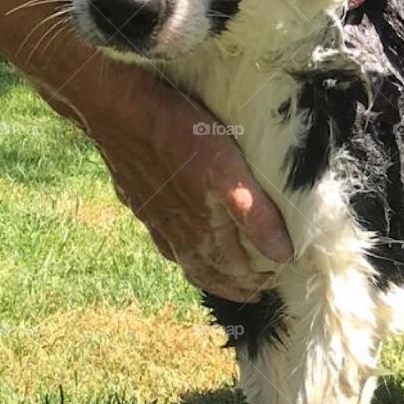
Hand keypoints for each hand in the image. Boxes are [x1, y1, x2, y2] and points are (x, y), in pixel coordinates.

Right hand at [70, 62, 292, 301]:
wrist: (121, 112)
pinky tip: (178, 243)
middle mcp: (177, 234)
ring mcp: (155, 219)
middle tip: (254, 292)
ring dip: (207, 274)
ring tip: (221, 280)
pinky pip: (163, 238)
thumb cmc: (181, 137)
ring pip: (184, 259)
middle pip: (209, 272)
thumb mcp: (231, 173)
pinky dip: (179, 251)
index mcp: (203, 232)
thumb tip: (282, 255)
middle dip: (234, 286)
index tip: (275, 282)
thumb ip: (255, 215)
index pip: (235, 271)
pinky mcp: (140, 200)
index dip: (256, 280)